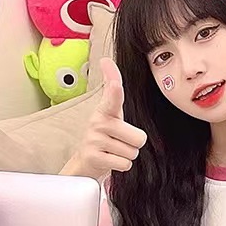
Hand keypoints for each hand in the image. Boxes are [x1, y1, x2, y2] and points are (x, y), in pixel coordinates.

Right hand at [65, 58, 146, 179]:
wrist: (86, 161)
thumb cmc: (105, 136)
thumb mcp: (111, 113)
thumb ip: (113, 90)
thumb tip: (106, 60)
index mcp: (105, 111)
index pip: (112, 98)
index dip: (114, 89)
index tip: (112, 77)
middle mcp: (98, 123)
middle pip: (139, 138)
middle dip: (134, 144)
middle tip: (120, 143)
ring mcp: (94, 140)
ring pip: (132, 153)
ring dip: (127, 155)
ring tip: (114, 151)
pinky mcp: (94, 157)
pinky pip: (124, 164)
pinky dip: (121, 165)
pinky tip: (110, 160)